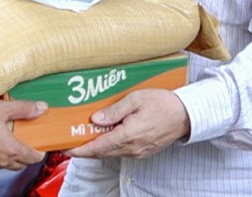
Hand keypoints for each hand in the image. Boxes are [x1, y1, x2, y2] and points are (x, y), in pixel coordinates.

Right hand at [0, 99, 46, 171]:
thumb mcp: (3, 108)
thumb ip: (23, 108)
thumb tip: (41, 108)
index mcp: (12, 149)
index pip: (33, 157)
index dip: (39, 152)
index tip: (40, 147)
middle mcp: (2, 161)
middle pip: (21, 164)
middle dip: (26, 156)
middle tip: (25, 144)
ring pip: (6, 165)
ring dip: (10, 158)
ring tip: (7, 144)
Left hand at [66, 89, 188, 158]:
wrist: (185, 115)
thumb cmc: (162, 103)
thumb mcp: (136, 99)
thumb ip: (114, 111)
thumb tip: (95, 119)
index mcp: (129, 135)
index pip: (98, 147)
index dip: (80, 150)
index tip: (66, 148)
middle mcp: (132, 148)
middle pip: (101, 152)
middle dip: (84, 149)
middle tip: (69, 141)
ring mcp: (138, 152)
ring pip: (110, 153)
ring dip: (96, 147)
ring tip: (83, 136)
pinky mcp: (142, 152)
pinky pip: (120, 152)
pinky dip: (109, 146)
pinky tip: (104, 136)